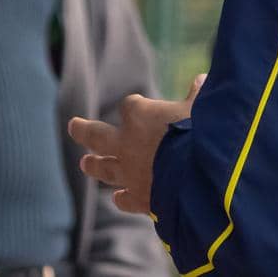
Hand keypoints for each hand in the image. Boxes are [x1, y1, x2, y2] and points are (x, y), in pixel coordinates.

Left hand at [68, 74, 205, 215]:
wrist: (201, 178)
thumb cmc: (203, 133)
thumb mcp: (204, 108)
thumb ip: (199, 95)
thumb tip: (203, 79)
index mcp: (140, 114)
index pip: (130, 105)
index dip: (136, 105)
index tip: (145, 106)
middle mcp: (127, 143)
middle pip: (97, 135)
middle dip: (84, 130)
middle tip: (72, 126)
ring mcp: (129, 172)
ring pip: (104, 168)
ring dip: (94, 165)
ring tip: (84, 162)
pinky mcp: (139, 198)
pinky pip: (125, 198)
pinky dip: (121, 197)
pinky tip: (118, 197)